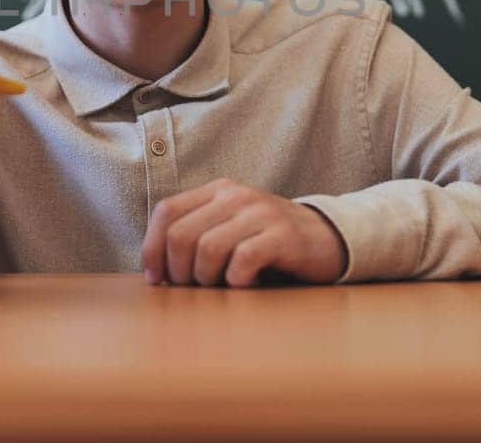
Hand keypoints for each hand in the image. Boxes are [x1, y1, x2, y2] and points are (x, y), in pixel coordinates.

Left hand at [141, 178, 348, 286]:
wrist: (328, 239)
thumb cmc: (268, 243)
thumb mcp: (230, 228)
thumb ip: (197, 235)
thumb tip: (155, 268)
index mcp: (217, 191)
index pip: (166, 212)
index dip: (152, 249)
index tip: (157, 279)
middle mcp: (236, 196)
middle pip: (182, 235)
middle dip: (179, 272)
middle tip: (193, 290)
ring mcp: (260, 213)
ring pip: (208, 249)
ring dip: (207, 279)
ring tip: (222, 287)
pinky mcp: (283, 236)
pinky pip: (242, 262)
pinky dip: (237, 282)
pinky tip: (248, 286)